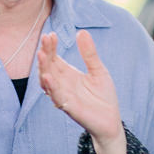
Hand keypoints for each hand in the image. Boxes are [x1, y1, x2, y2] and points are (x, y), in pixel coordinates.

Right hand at [38, 30, 125, 153]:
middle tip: (45, 38)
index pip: (54, 57)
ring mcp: (63, 95)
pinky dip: (51, 87)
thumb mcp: (98, 70)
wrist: (111, 120)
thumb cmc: (103, 96)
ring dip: (43, 68)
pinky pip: (56, 97)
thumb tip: (81, 32)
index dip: (51, 46)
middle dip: (45, 52)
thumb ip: (89, 53)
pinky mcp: (69, 107)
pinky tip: (48, 77)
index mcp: (67, 74)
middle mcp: (62, 84)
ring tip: (42, 54)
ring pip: (47, 81)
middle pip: (48, 66)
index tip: (51, 34)